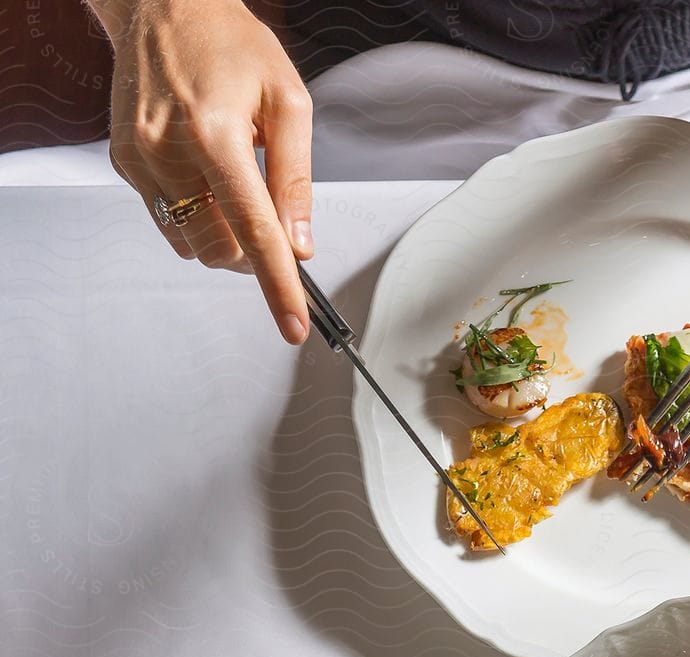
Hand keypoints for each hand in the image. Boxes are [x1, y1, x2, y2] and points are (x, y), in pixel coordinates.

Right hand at [94, 0, 312, 342]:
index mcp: (215, 134)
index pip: (254, 231)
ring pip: (193, 244)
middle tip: (273, 228)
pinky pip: (167, 220)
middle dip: (253, 256)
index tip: (293, 326)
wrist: (164, 5)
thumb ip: (295, 178)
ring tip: (234, 186)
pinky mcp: (125, 164)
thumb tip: (300, 244)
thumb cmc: (229, 43)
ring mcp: (140, 159)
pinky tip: (203, 173)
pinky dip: (195, 215)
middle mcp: (169, 151)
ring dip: (223, 237)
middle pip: (221, 251)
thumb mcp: (288, 101)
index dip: (277, 286)